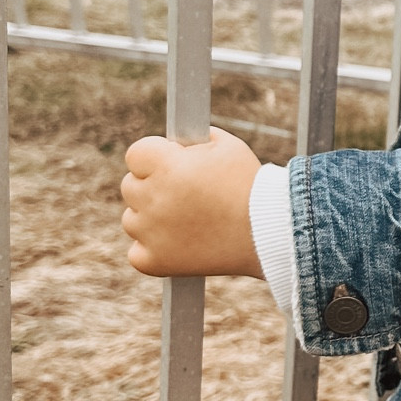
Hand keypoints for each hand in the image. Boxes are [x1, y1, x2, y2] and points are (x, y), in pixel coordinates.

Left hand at [121, 128, 262, 277]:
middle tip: (184, 193)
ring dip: (151, 218)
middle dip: (153, 185)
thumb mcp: (228, 147)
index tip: (172, 164)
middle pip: (130, 186)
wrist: (270, 234)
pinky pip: (137, 253)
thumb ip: (196, 138)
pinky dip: (152, 250)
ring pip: (132, 219)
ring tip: (186, 219)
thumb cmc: (252, 187)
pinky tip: (176, 243)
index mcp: (167, 166)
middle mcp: (153, 199)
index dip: (155, 157)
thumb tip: (179, 140)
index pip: (135, 154)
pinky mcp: (155, 262)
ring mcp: (151, 233)